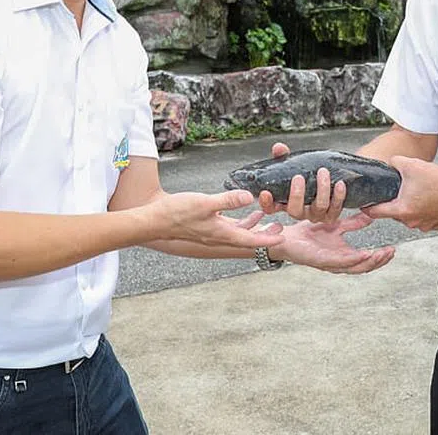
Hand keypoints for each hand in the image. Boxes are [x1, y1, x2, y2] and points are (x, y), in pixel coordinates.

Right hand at [152, 190, 284, 249]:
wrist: (154, 220)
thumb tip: (249, 197)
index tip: (283, 236)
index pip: (251, 240)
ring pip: (238, 232)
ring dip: (252, 225)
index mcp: (222, 234)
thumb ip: (228, 200)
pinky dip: (238, 219)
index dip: (268, 239)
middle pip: (248, 238)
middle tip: (280, 227)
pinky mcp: (206, 226)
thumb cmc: (176, 213)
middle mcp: (219, 237)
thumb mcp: (205, 203)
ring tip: (265, 215)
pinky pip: (228, 226)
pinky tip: (240, 209)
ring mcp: (212, 232)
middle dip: (265, 233)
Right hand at [257, 142, 346, 222]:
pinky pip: (335, 210)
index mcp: (285, 202)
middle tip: (298, 177)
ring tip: (322, 171)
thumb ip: (284, 157)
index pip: (271, 208)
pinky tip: (340, 184)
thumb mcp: (293, 165)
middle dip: (296, 195)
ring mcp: (315, 215)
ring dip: (322, 190)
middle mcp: (299, 211)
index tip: (265, 193)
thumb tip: (279, 147)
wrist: (330, 178)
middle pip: (294, 211)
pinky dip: (338, 197)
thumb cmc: (306, 173)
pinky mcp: (330, 215)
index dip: (266, 203)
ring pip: (318, 207)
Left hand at [274, 212, 394, 273]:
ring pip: (355, 268)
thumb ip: (352, 222)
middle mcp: (339, 262)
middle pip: (364, 267)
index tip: (393, 250)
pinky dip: (353, 260)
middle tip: (391, 253)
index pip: (366, 260)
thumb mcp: (335, 224)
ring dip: (370, 263)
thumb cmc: (309, 233)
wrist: (287, 236)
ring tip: (382, 255)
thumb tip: (370, 216)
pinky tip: (363, 254)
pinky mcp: (321, 261)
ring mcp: (331, 263)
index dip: (380, 258)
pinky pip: (340, 262)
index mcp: (343, 255)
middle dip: (380, 262)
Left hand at [365, 156, 437, 231]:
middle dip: (393, 202)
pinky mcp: (435, 224)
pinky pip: (422, 217)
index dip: (367, 207)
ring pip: (408, 215)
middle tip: (398, 189)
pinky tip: (427, 197)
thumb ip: (394, 162)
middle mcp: (411, 221)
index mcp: (401, 210)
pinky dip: (422, 209)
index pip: (375, 213)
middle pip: (393, 213)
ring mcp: (423, 225)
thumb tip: (389, 162)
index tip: (363, 204)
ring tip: (416, 191)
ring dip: (408, 205)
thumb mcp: (411, 164)